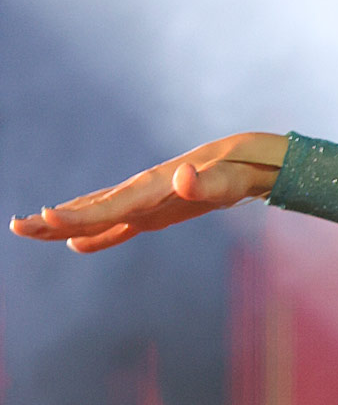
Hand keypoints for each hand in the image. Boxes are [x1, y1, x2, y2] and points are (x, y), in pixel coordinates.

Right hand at [10, 132, 289, 253]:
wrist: (247, 161)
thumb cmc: (240, 171)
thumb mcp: (229, 180)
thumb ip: (206, 183)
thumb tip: (184, 178)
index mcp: (152, 188)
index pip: (110, 205)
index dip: (80, 214)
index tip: (47, 216)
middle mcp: (142, 193)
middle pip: (91, 210)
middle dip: (54, 220)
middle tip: (17, 226)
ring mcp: (146, 202)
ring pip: (97, 215)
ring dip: (65, 224)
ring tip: (30, 229)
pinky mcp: (155, 211)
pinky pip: (119, 226)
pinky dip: (98, 235)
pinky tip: (78, 244)